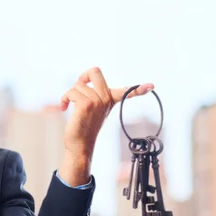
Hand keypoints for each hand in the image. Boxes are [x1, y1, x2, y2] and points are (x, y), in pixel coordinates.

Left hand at [57, 67, 153, 185]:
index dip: (138, 89)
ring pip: (77, 85)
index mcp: (111, 100)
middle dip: (83, 76)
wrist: (79, 144)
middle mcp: (106, 99)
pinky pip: (71, 92)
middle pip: (95, 71)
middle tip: (79, 87)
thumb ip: (93, 94)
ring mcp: (97, 101)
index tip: (151, 86)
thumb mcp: (93, 108)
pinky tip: (64, 108)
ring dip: (70, 94)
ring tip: (70, 105)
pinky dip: (65, 99)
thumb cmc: (84, 125)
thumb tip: (83, 80)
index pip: (127, 92)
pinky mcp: (86, 104)